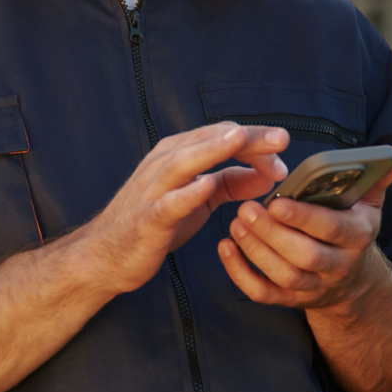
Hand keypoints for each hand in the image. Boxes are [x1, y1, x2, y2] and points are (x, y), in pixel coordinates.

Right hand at [78, 122, 289, 294]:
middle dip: (246, 138)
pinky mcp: (147, 218)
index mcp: (179, 154)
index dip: (256, 140)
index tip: (284, 149)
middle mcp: (165, 163)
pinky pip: (167, 203)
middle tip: (281, 138)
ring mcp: (153, 189)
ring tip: (240, 140)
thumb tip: (271, 172)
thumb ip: (232, 181)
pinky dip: (186, 193)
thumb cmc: (156, 221)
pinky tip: (204, 186)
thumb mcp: (201, 197)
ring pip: (184, 162)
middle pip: (208, 140)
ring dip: (213, 149)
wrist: (106, 256)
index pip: (222, 135)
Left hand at [218, 145, 391, 310]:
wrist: (353, 281)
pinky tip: (225, 248)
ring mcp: (313, 287)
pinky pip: (264, 294)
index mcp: (357, 237)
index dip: (305, 218)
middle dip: (274, 234)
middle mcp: (338, 266)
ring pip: (283, 276)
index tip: (278, 201)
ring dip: (256, 250)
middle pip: (305, 256)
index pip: (332, 229)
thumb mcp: (370, 203)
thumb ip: (381, 175)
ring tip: (237, 222)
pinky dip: (240, 275)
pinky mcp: (291, 300)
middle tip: (248, 209)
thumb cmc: (353, 228)